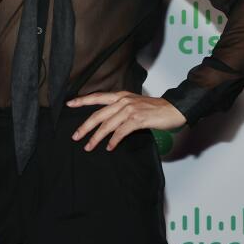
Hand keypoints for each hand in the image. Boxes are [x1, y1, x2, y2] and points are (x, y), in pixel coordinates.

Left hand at [68, 91, 186, 151]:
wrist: (174, 109)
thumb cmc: (155, 108)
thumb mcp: (134, 103)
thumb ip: (120, 108)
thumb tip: (107, 119)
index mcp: (120, 95)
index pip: (97, 97)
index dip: (82, 100)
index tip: (69, 104)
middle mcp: (122, 101)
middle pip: (98, 115)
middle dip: (85, 127)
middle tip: (75, 136)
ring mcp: (129, 110)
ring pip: (107, 125)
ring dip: (96, 138)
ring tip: (89, 146)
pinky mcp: (137, 120)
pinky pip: (120, 132)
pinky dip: (113, 141)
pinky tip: (109, 147)